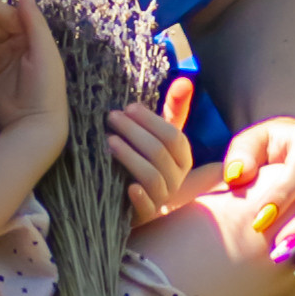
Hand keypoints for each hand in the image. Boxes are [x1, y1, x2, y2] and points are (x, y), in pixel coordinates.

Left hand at [110, 74, 195, 221]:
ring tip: (109, 141)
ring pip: (152, 176)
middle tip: (112, 117)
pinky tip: (127, 184)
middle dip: (135, 132)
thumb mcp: (159, 135)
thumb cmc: (145, 159)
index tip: (128, 107)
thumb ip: (173, 109)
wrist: (129, 199)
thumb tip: (184, 79)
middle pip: (160, 153)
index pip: (174, 137)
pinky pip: (148, 206)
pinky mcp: (147, 216)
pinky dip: (139, 195)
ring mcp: (163, 199)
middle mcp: (177, 179)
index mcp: (182, 158)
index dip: (150, 121)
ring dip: (131, 156)